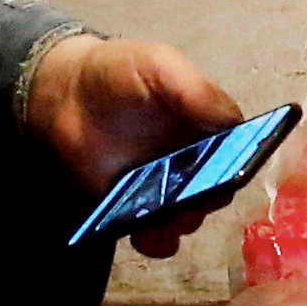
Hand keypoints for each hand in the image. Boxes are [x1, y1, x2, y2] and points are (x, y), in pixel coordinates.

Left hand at [26, 33, 248, 253]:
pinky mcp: (139, 207)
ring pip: (190, 216)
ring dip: (182, 223)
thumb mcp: (161, 65)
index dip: (239, 167)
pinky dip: (157, 240)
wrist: (66, 93)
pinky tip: (146, 235)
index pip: (241, 154)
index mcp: (210, 126)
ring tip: (165, 220)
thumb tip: (235, 125)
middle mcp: (197, 161)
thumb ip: (197, 91)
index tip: (226, 174)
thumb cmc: (119, 71)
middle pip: (217, 191)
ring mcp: (168, 187)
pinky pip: (157, 233)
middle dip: (207, 200)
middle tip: (189, 200)